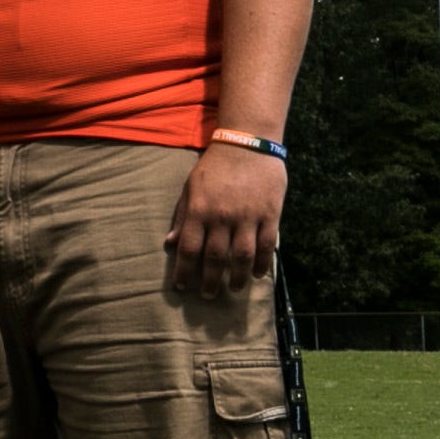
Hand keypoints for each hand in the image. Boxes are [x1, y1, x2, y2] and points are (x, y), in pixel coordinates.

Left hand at [163, 142, 285, 299]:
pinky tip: (257, 274)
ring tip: (234, 289)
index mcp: (199, 210)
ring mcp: (247, 216)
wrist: (248, 142)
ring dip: (237, 278)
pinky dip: (262, 263)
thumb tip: (169, 244)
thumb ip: (182, 217)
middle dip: (209, 281)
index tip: (183, 286)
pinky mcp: (270, 214)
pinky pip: (267, 246)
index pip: (189, 249)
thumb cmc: (215, 166)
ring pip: (242, 257)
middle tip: (207, 296)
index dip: (185, 271)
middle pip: (214, 258)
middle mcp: (222, 216)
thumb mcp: (191, 188)